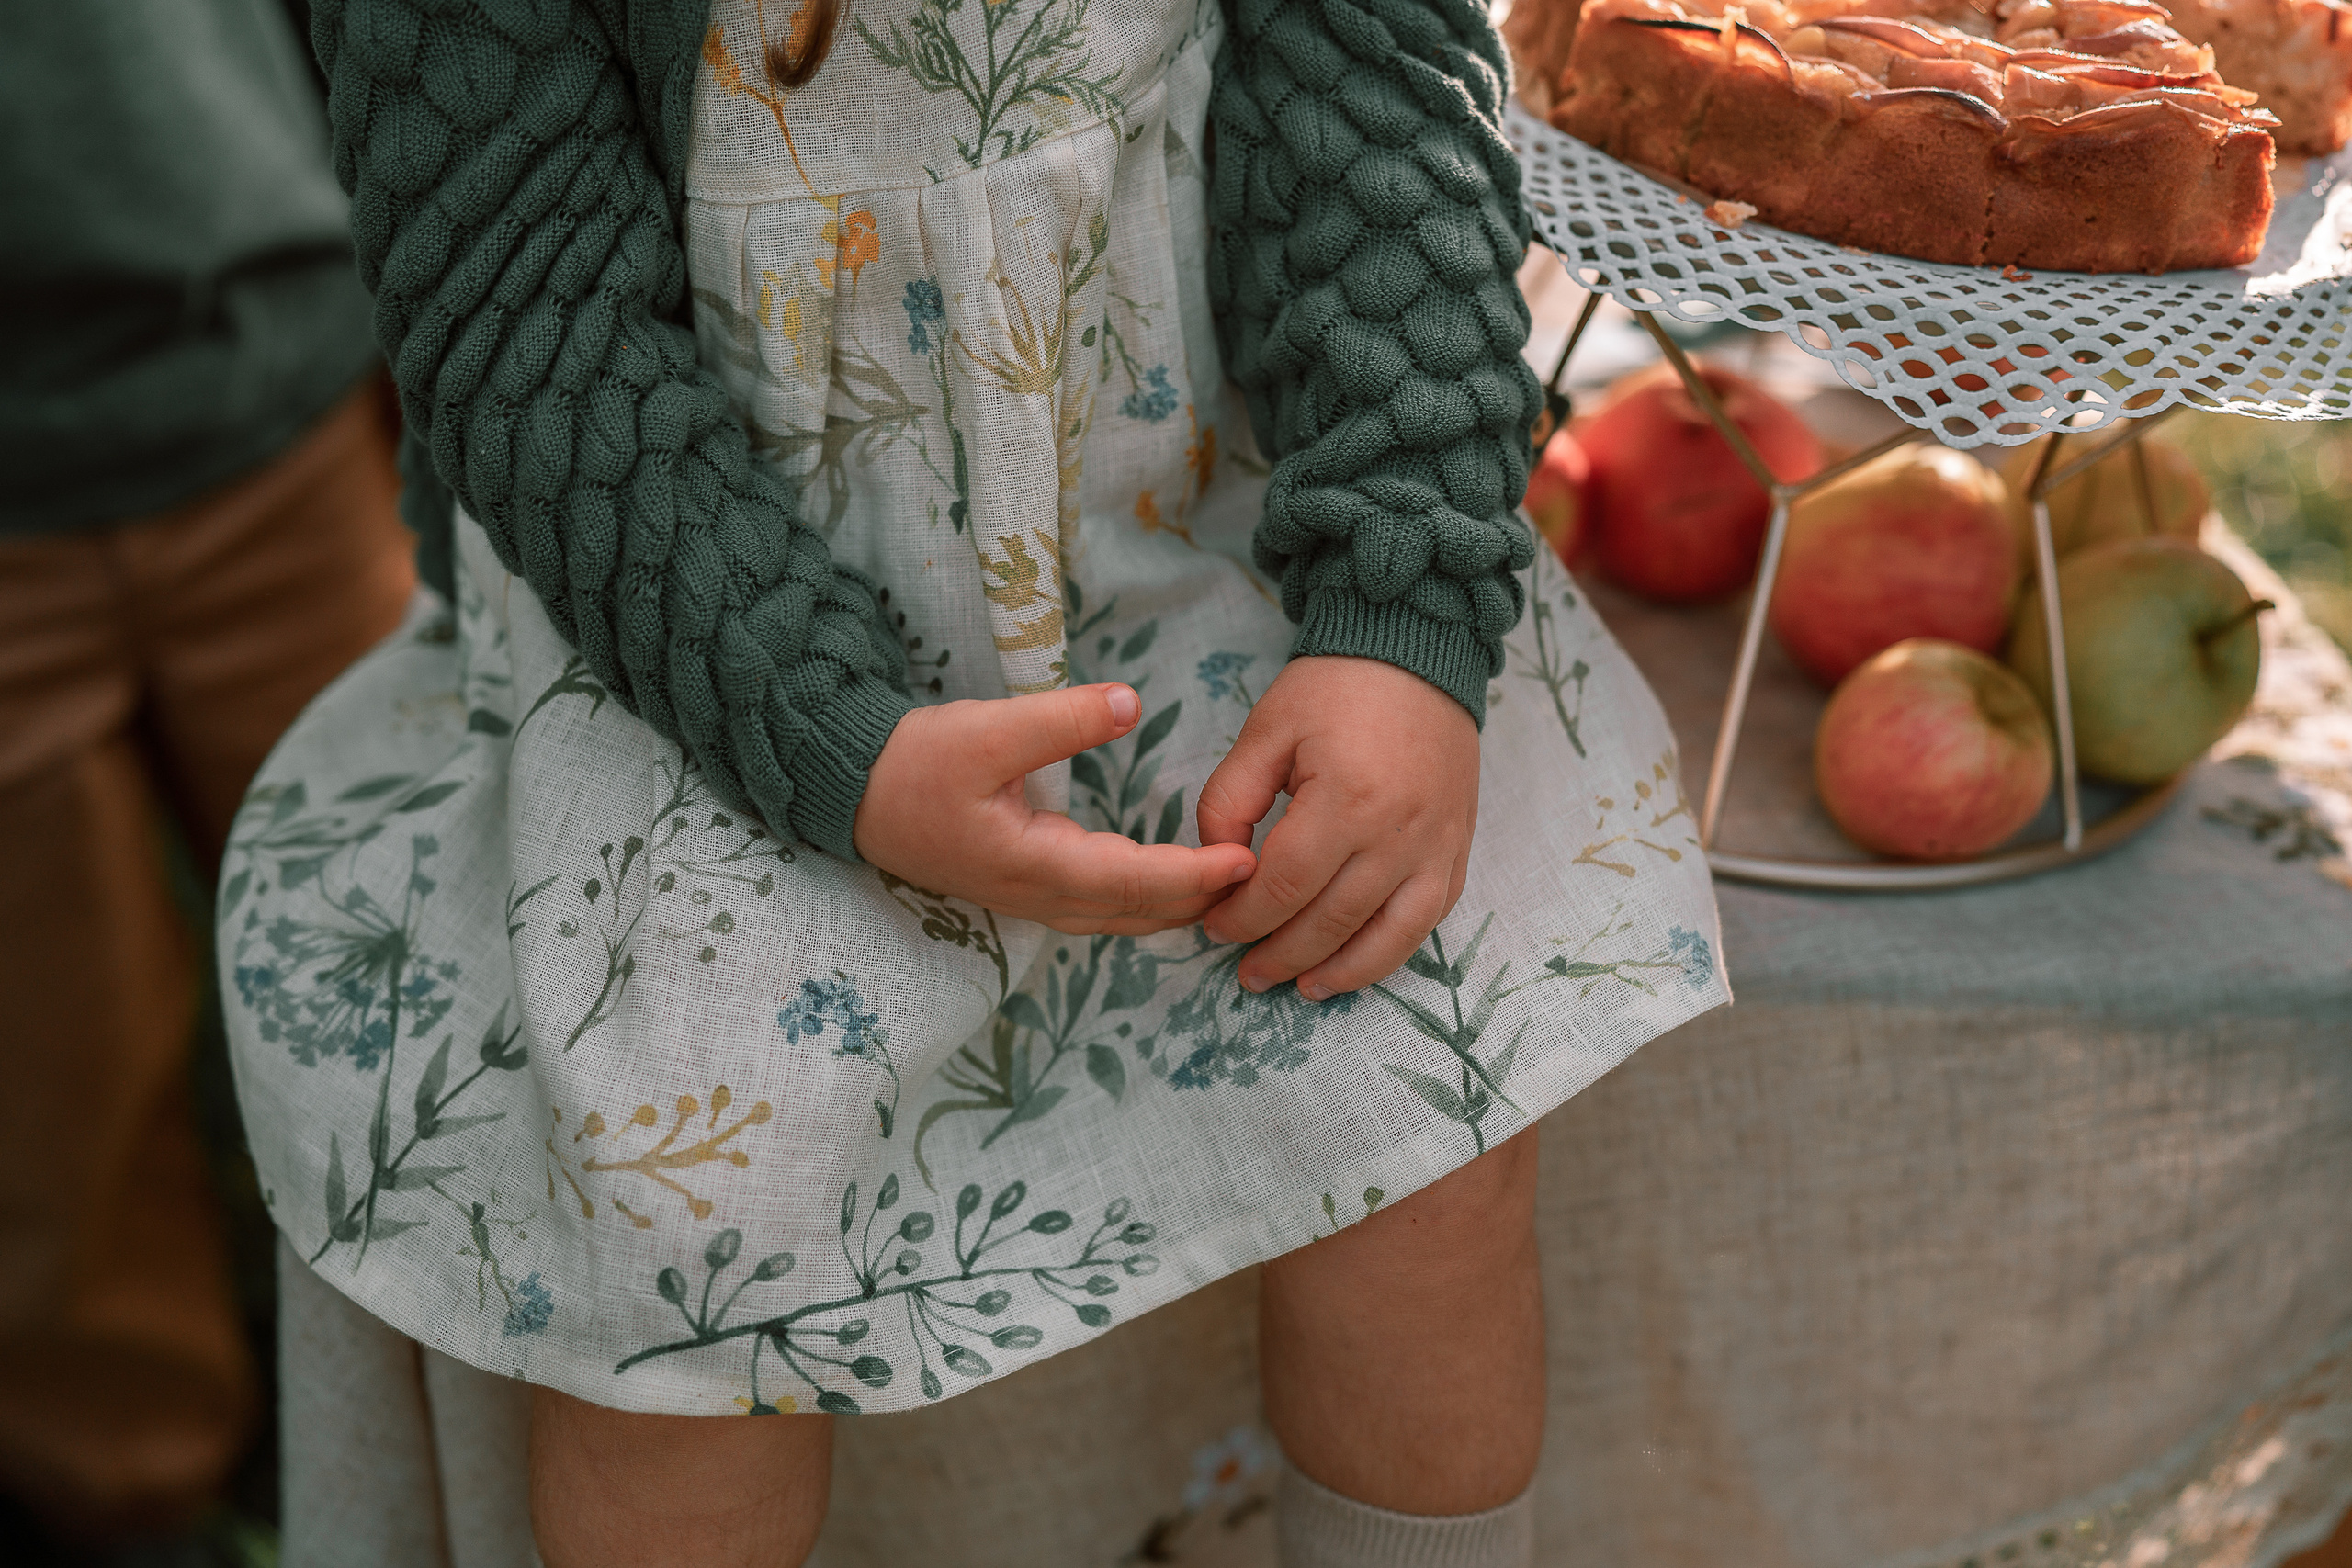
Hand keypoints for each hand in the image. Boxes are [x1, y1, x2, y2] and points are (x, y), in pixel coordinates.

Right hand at [854, 684, 1255, 934]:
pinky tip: (1177, 883)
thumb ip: (1060, 720)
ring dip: (1179, 907)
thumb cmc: (916, 765)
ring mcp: (1034, 901)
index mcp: (1036, 866)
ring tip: (1235, 884)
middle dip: (1204, 900)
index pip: (1137, 882)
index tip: (1249, 861)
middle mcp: (1042, 897)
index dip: (1197, 876)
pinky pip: (1106, 909)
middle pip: (1141, 914)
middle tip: (1268, 876)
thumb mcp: (985, 730)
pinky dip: (1149, 902)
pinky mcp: (1029, 890)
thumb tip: (1130, 703)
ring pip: (1125, 919)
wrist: (855, 796)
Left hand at [1198, 656, 1478, 998]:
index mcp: (1344, 800)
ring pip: (1386, 937)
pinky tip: (1355, 965)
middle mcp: (1397, 834)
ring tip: (1298, 988)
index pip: (1282, 887)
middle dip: (1279, 955)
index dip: (1241, 917)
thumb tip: (1219, 867)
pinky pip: (1427, 921)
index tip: (1213, 926)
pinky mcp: (1456, 849)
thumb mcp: (1265, 731)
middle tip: (1245, 972)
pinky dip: (1390, 953)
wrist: (1418, 652)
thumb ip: (1229, 801)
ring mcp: (1435, 847)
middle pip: (1329, 922)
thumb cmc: (1336, 687)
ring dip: (1338, 972)